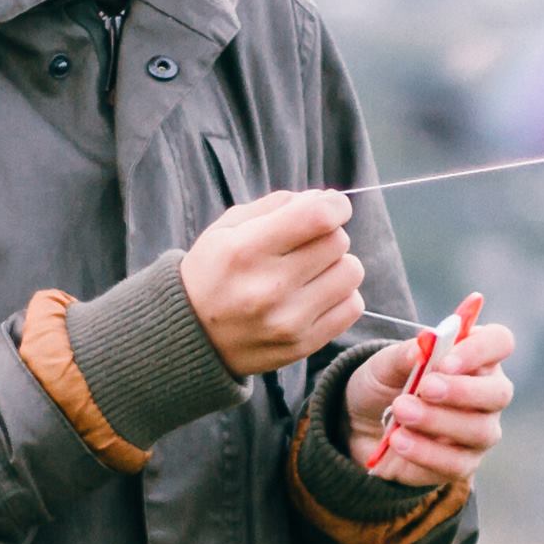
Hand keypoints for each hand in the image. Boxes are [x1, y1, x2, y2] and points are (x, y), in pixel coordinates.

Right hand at [182, 190, 363, 375]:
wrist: (191, 336)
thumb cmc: (213, 272)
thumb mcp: (227, 228)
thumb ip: (276, 206)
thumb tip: (325, 199)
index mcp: (245, 251)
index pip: (318, 217)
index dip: (335, 205)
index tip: (332, 207)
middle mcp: (268, 288)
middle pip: (338, 242)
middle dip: (328, 234)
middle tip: (308, 244)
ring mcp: (288, 321)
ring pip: (351, 272)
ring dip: (337, 265)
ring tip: (312, 271)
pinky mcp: (302, 344)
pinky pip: (353, 306)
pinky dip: (341, 295)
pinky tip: (316, 294)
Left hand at [347, 315, 515, 484]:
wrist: (361, 427)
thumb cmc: (384, 386)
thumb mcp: (385, 364)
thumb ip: (405, 355)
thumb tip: (423, 346)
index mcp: (475, 357)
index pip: (499, 342)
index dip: (479, 350)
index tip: (444, 361)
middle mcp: (486, 394)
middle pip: (499, 393)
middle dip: (463, 391)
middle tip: (425, 389)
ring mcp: (479, 432)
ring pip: (480, 431)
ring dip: (437, 421)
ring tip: (401, 412)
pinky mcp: (462, 464)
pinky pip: (456, 463)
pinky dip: (425, 452)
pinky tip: (398, 441)